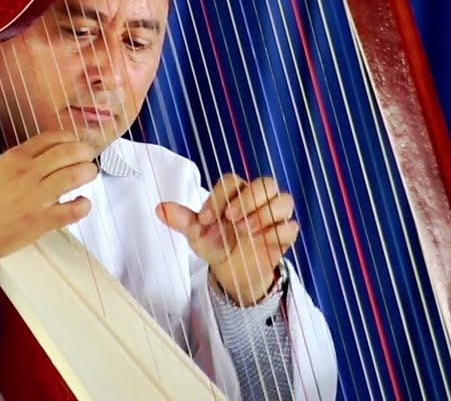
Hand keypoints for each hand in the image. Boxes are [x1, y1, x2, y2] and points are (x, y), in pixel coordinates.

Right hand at [0, 131, 98, 265]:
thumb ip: (21, 160)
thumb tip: (44, 156)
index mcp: (15, 159)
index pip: (51, 138)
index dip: (69, 138)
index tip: (75, 143)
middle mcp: (28, 174)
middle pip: (68, 152)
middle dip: (84, 152)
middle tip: (88, 157)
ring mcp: (37, 197)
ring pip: (75, 176)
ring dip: (88, 172)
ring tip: (89, 174)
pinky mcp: (42, 220)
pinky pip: (73, 209)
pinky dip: (84, 205)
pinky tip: (82, 203)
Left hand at [156, 173, 299, 305]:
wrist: (231, 270)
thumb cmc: (215, 242)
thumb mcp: (196, 233)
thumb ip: (181, 219)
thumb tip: (159, 208)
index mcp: (236, 192)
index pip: (233, 181)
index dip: (219, 197)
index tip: (205, 219)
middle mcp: (258, 199)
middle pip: (266, 183)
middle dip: (248, 200)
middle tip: (230, 219)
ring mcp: (274, 215)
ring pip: (284, 200)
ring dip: (264, 214)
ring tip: (245, 232)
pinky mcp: (284, 234)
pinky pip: (290, 226)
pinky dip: (277, 233)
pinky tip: (261, 242)